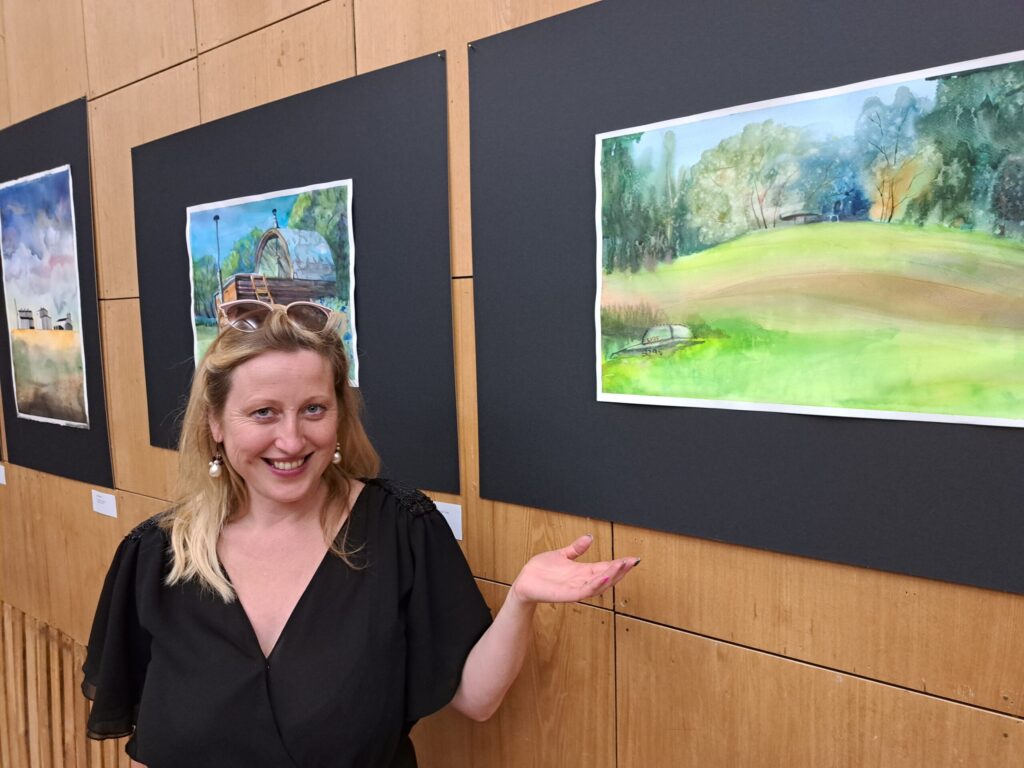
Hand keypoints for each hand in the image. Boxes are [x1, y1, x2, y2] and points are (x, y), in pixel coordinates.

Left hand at [509, 534, 639, 604]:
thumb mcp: (561, 555)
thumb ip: (576, 549)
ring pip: (598, 585)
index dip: (619, 564)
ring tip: (622, 567)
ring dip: (611, 576)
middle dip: (620, 570)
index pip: (605, 567)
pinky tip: (603, 578)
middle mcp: (581, 581)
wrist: (524, 581)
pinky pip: (583, 592)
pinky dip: (594, 586)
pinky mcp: (565, 595)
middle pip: (606, 577)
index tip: (633, 558)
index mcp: (582, 572)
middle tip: (632, 561)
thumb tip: (589, 537)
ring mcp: (575, 589)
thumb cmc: (541, 571)